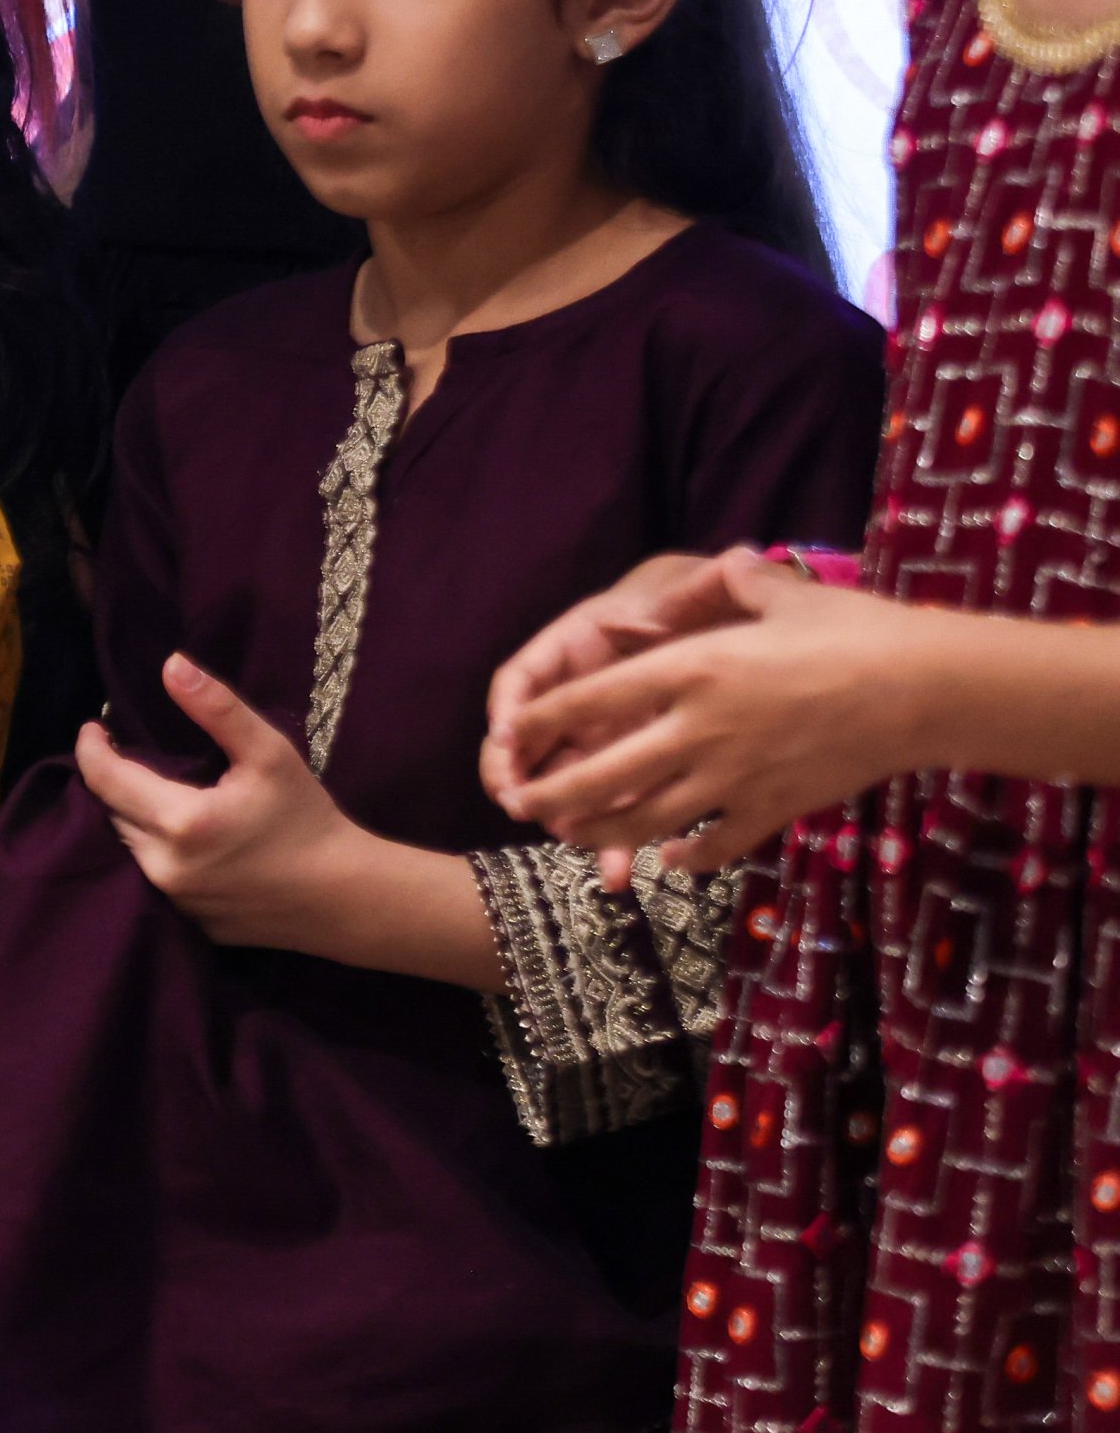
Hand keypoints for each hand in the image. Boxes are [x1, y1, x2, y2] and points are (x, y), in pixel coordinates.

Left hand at [74, 653, 372, 944]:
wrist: (344, 894)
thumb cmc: (307, 818)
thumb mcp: (269, 753)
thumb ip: (217, 707)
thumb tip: (170, 665)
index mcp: (180, 822)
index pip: (105, 779)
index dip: (91, 749)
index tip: (93, 727)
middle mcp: (164, 867)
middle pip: (111, 814)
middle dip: (111, 781)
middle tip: (125, 753)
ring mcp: (174, 901)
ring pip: (128, 847)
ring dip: (131, 816)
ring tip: (147, 787)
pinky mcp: (187, 921)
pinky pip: (153, 877)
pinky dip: (155, 850)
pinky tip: (180, 834)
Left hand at [488, 551, 929, 875]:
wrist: (927, 689)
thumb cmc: (855, 630)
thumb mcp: (779, 592)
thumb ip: (723, 583)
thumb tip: (698, 573)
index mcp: (690, 669)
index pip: (588, 701)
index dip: (537, 724)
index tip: (505, 738)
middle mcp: (698, 728)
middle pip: (599, 774)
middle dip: (551, 795)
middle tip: (521, 805)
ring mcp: (733, 776)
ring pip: (643, 820)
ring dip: (600, 832)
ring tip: (571, 837)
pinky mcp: (771, 810)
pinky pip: (712, 846)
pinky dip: (685, 857)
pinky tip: (670, 858)